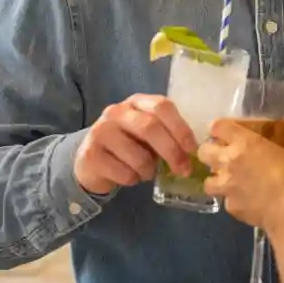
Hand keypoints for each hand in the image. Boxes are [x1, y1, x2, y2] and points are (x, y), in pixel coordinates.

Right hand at [73, 95, 197, 194]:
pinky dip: (133, 180)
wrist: (91, 160)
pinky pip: (123, 173)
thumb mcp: (148, 134)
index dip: (180, 128)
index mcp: (136, 102)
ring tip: (147, 172)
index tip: (192, 149)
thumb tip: (192, 153)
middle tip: (183, 169)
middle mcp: (116, 112)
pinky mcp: (90, 154)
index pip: (162, 106)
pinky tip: (129, 176)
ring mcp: (100, 131)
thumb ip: (167, 135)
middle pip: (150, 128)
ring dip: (149, 170)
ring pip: (137, 156)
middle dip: (171, 151)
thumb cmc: (129, 145)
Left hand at [198, 119, 283, 230]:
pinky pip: (226, 201)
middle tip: (224, 154)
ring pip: (207, 180)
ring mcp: (227, 187)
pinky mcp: (231, 208)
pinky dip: (234, 201)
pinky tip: (247, 201)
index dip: (220, 128)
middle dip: (210, 152)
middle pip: (203, 151)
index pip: (218, 126)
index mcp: (245, 143)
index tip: (227, 131)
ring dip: (216, 179)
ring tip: (229, 180)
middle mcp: (229, 162)